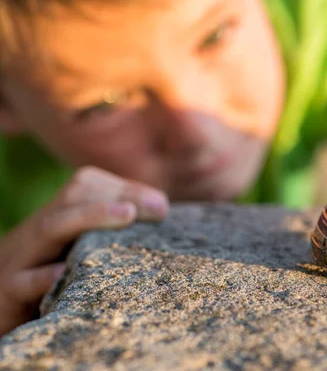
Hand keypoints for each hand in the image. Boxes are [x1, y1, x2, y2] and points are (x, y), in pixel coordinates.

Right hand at [0, 166, 168, 335]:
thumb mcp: (75, 252)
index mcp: (57, 219)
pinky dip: (43, 276)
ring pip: (50, 226)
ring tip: (127, 214)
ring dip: (90, 216)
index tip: (161, 205)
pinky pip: (22, 281)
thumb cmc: (45, 281)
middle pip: (72, 197)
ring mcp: (21, 259)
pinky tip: (64, 272)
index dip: (125, 188)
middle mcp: (39, 232)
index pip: (86, 186)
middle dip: (117, 196)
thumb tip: (160, 212)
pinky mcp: (8, 292)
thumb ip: (108, 234)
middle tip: (159, 209)